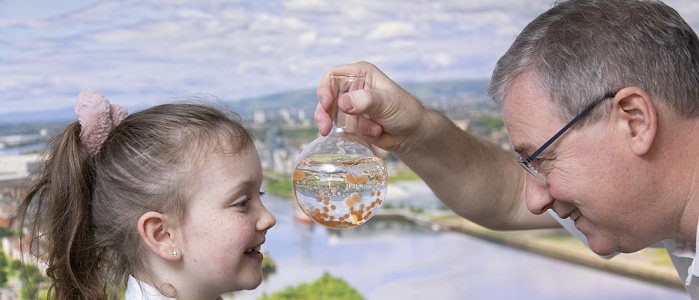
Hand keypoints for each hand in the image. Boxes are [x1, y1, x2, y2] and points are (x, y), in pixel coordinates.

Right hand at [314, 61, 429, 152]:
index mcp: (360, 74)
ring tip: (374, 131)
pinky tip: (375, 134)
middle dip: (325, 114)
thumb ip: (365, 100)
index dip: (324, 89)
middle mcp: (352, 89)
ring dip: (350, 128)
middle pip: (326, 98)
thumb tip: (342, 103)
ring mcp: (350, 108)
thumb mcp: (387, 102)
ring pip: (331, 117)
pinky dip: (355, 136)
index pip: (332, 77)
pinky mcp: (350, 124)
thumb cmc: (405, 111)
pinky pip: (340, 131)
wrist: (413, 135)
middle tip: (325, 129)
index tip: (326, 103)